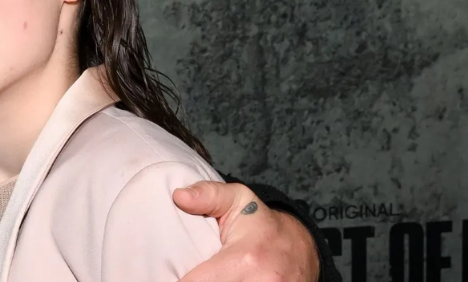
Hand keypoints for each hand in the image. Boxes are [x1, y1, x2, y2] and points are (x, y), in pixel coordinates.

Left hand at [173, 180, 319, 281]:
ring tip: (198, 277)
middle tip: (186, 273)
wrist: (301, 248)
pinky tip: (214, 281)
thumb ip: (208, 195)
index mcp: (245, 260)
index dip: (175, 280)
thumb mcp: (237, 199)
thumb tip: (179, 196)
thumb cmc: (261, 225)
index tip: (167, 274)